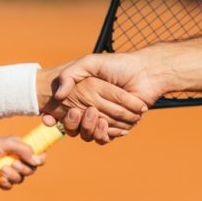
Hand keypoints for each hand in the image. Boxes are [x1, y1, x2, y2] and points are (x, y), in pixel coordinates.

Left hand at [0, 135, 45, 188]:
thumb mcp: (7, 143)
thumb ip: (24, 149)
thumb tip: (38, 159)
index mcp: (19, 149)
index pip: (37, 155)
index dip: (39, 159)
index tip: (36, 161)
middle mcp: (16, 159)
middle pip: (31, 169)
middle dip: (24, 168)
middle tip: (13, 164)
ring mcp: (8, 171)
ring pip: (20, 179)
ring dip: (13, 176)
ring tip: (1, 170)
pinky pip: (10, 186)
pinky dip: (7, 184)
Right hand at [43, 54, 160, 136]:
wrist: (145, 72)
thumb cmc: (118, 65)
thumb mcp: (90, 62)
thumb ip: (70, 74)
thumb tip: (58, 95)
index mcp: (84, 97)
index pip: (64, 114)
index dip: (57, 118)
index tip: (56, 115)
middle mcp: (92, 109)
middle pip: (75, 128)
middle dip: (75, 123)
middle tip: (80, 112)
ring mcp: (105, 119)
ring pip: (88, 134)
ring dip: (89, 128)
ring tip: (96, 116)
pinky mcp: (118, 127)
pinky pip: (105, 137)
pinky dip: (104, 133)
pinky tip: (105, 122)